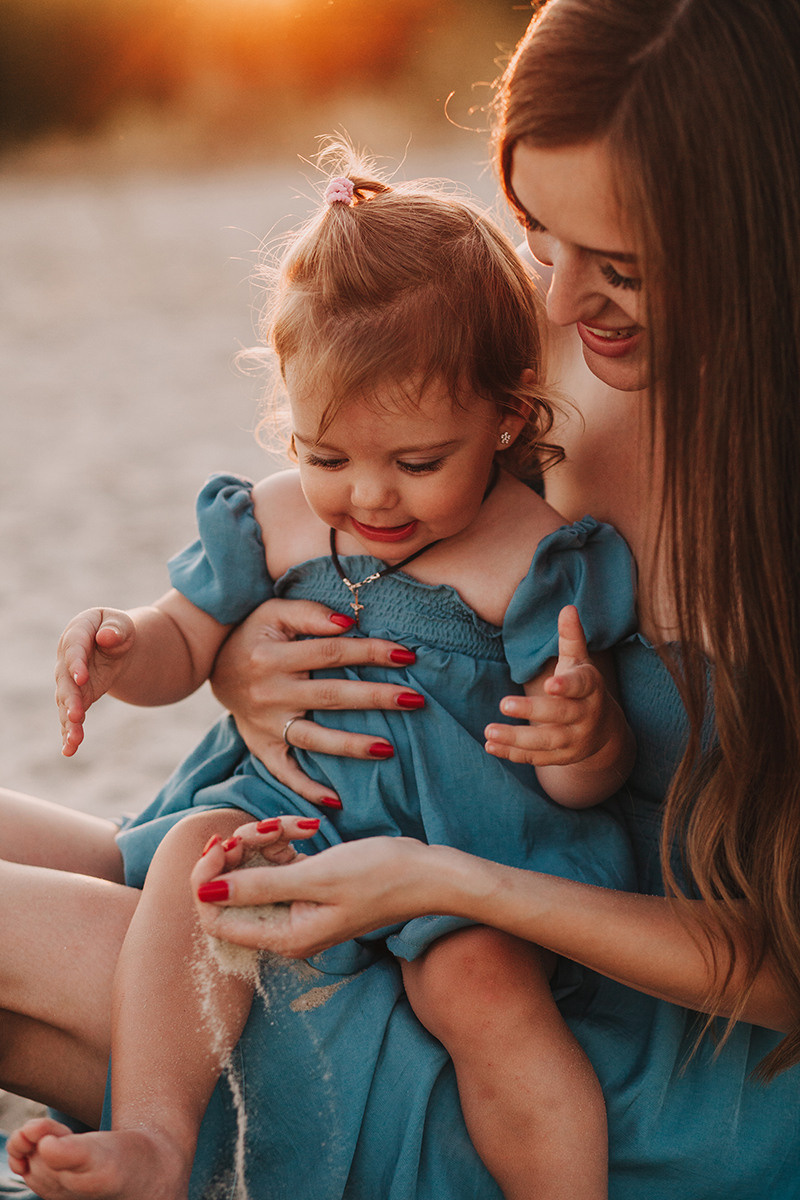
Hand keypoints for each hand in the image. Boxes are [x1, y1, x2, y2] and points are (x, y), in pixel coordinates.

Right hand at [55, 608, 135, 755]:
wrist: (114, 644)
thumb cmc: (117, 630)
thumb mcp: (122, 624)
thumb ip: (115, 628)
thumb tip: (106, 637)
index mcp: (77, 633)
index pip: (74, 648)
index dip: (76, 663)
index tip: (82, 678)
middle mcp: (66, 659)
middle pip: (66, 681)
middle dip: (71, 700)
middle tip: (77, 716)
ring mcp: (68, 680)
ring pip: (66, 703)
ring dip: (69, 723)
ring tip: (74, 741)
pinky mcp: (76, 698)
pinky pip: (70, 716)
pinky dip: (70, 732)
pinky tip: (69, 750)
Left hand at [192, 830, 442, 958]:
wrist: (427, 872)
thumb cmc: (380, 877)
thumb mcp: (316, 878)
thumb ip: (258, 886)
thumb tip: (204, 892)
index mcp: (283, 937)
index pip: (216, 916)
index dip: (209, 879)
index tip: (223, 844)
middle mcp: (285, 926)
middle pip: (231, 889)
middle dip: (238, 853)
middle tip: (260, 828)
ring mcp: (296, 904)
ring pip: (253, 868)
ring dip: (262, 840)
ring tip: (288, 825)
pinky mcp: (308, 884)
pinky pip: (277, 860)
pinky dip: (282, 839)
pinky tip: (305, 827)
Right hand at [209, 598, 423, 807]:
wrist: (208, 663)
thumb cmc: (254, 632)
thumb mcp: (274, 612)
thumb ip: (310, 613)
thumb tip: (349, 623)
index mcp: (273, 656)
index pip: (331, 653)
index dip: (370, 652)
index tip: (406, 655)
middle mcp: (269, 692)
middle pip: (330, 696)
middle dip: (375, 698)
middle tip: (415, 700)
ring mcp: (266, 724)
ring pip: (314, 739)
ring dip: (351, 745)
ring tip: (388, 748)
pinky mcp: (262, 746)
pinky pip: (285, 772)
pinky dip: (308, 789)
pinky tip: (338, 800)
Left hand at [485, 605, 628, 770]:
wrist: (605, 730)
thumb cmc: (584, 687)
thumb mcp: (580, 662)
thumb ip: (571, 638)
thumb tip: (568, 608)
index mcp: (590, 688)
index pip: (580, 686)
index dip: (565, 686)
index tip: (549, 684)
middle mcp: (585, 716)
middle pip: (559, 715)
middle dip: (532, 711)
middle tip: (503, 704)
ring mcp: (574, 740)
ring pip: (545, 742)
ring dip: (516, 739)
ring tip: (488, 731)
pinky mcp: (562, 757)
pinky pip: (536, 758)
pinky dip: (513, 754)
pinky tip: (490, 746)